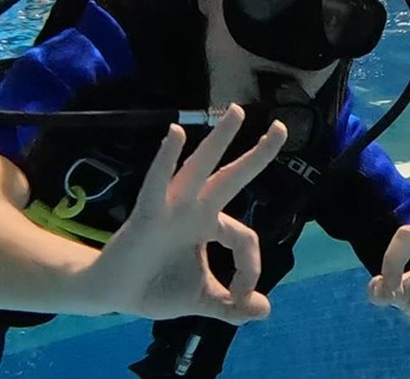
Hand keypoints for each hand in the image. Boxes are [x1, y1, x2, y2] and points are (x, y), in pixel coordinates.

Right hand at [81, 104, 286, 325]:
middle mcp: (195, 210)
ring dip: (219, 140)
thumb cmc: (156, 288)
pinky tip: (176, 134)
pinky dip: (166, 159)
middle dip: (259, 154)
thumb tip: (264, 311)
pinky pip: (158, 183)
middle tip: (282, 127)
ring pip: (201, 169)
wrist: (111, 296)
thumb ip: (231, 306)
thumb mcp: (201, 300)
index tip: (243, 297)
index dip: (250, 269)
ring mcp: (173, 208)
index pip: (245, 237)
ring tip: (238, 113)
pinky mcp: (148, 213)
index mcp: (210, 225)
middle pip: (233, 177)